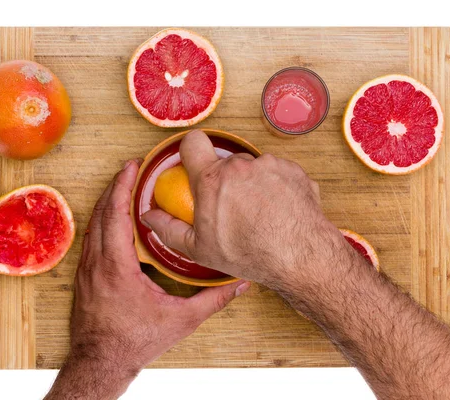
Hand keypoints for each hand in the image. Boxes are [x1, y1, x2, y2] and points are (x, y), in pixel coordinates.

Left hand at [46, 159, 249, 399]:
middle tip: (131, 168)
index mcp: (117, 267)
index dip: (122, 185)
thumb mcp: (180, 321)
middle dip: (115, 185)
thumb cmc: (134, 343)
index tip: (132, 166)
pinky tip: (114, 220)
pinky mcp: (84, 277)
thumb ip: (213, 300)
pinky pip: (91, 238)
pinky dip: (102, 221)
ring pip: (93, 224)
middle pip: (101, 212)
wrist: (99, 364)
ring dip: (107, 202)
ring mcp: (86, 270)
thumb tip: (239, 284)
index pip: (116, 214)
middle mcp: (97, 263)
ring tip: (124, 187)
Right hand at [141, 130, 340, 287]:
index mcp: (212, 180)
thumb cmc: (250, 254)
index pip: (193, 142)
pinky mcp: (293, 170)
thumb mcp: (200, 248)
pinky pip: (278, 173)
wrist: (300, 256)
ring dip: (254, 184)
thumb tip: (149, 217)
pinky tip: (279, 210)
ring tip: (261, 213)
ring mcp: (269, 165)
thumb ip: (169, 229)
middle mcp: (240, 166)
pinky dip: (277, 187)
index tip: (196, 164)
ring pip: (254, 168)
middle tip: (234, 207)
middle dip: (228, 180)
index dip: (192, 150)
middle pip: (227, 162)